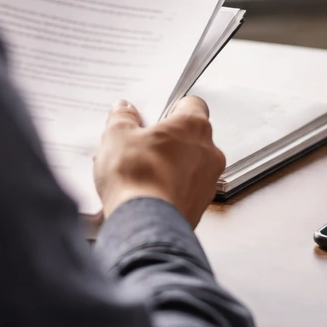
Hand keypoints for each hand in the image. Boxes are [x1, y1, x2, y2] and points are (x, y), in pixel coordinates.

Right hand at [93, 97, 224, 228]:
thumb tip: (124, 110)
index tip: (156, 114)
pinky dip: (169, 188)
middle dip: (166, 140)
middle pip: (189, 137)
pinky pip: (185, 190)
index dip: (172, 108)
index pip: (193, 105)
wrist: (143, 222)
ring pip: (188, 165)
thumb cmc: (137, 175)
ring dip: (168, 165)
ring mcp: (207, 182)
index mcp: (194, 126)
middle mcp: (209, 152)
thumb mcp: (117, 135)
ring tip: (136, 172)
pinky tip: (145, 192)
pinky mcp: (200, 207)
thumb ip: (122, 117)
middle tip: (140, 144)